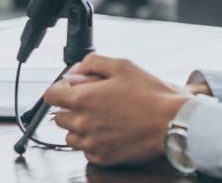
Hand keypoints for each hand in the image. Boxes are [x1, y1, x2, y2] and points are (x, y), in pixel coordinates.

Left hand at [44, 54, 190, 168]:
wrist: (172, 122)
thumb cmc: (150, 94)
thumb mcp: (121, 65)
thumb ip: (91, 63)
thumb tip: (74, 71)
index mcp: (82, 99)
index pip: (50, 96)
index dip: (59, 89)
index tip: (70, 89)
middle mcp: (83, 123)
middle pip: (59, 117)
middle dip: (70, 108)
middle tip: (92, 102)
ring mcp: (92, 143)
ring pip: (71, 137)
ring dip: (79, 128)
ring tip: (101, 119)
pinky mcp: (103, 158)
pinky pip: (86, 151)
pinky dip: (93, 143)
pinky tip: (109, 132)